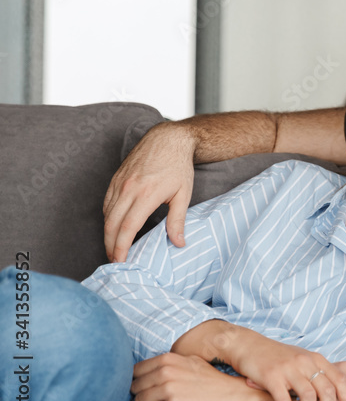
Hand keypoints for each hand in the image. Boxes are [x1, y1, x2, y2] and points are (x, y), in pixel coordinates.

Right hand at [104, 122, 196, 261]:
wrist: (167, 139)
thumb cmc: (179, 167)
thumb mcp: (183, 194)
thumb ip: (178, 220)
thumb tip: (178, 243)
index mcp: (146, 194)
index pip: (127, 228)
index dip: (122, 247)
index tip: (121, 262)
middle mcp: (128, 189)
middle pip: (112, 224)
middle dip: (111, 246)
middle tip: (115, 262)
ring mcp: (119, 183)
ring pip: (107, 214)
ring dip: (108, 234)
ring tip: (114, 249)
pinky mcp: (115, 179)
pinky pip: (106, 203)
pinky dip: (108, 218)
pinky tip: (114, 228)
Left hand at [132, 353, 277, 400]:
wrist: (233, 395)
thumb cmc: (212, 380)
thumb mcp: (190, 362)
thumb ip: (168, 365)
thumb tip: (148, 373)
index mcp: (168, 358)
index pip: (136, 370)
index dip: (141, 380)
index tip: (150, 386)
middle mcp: (166, 371)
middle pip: (135, 387)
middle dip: (144, 394)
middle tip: (160, 398)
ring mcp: (169, 388)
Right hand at [222, 329, 345, 400]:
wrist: (248, 345)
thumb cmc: (277, 357)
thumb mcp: (302, 360)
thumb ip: (317, 373)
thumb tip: (336, 394)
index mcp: (316, 359)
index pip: (341, 380)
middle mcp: (306, 362)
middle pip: (327, 391)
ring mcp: (289, 368)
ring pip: (308, 397)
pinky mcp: (271, 376)